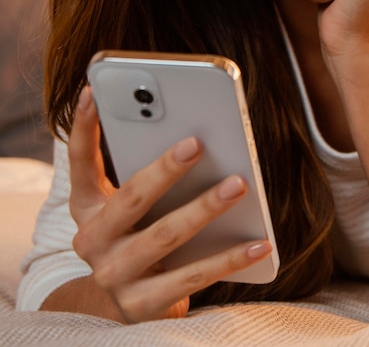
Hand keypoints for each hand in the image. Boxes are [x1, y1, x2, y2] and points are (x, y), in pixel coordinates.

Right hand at [68, 86, 271, 322]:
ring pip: (165, 236)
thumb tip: (193, 137)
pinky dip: (229, 258)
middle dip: (165, 170)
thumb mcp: (128, 209)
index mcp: (88, 208)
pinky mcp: (142, 304)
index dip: (83, 128)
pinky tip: (260, 243)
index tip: (91, 91)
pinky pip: (193, 278)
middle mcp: (93, 241)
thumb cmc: (134, 238)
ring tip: (238, 184)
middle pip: (131, 198)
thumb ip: (147, 177)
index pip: (79, 163)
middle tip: (196, 143)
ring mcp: (115, 275)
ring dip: (204, 208)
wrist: (121, 307)